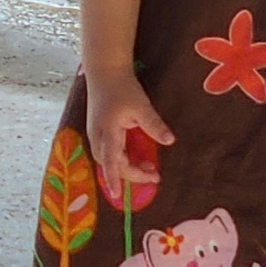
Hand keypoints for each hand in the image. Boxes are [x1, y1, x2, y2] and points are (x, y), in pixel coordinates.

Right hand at [85, 71, 173, 203]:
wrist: (105, 71)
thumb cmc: (122, 88)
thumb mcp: (141, 106)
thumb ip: (154, 125)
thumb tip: (170, 141)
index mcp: (107, 133)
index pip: (111, 162)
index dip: (115, 180)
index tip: (119, 195)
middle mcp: (97, 137)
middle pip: (111, 164)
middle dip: (131, 174)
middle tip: (154, 175)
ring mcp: (95, 134)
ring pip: (108, 159)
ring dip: (126, 167)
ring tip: (149, 167)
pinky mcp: (97, 131)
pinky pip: (107, 152)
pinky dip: (120, 159)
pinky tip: (134, 157)